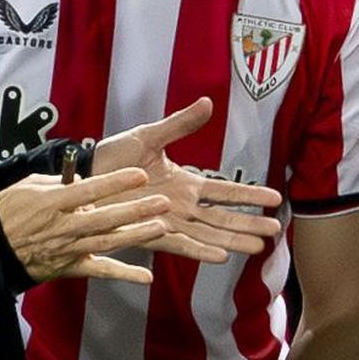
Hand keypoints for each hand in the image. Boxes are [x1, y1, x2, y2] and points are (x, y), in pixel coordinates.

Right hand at [0, 166, 169, 282]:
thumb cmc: (10, 212)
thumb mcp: (30, 186)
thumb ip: (61, 182)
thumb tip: (84, 180)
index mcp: (52, 203)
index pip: (89, 190)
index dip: (115, 183)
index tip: (138, 175)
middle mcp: (63, 227)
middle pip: (104, 218)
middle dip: (135, 210)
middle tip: (161, 202)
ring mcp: (68, 248)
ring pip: (107, 242)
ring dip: (136, 235)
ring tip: (161, 227)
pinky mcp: (71, 266)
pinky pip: (100, 271)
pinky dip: (124, 274)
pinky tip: (146, 277)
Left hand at [94, 97, 286, 262]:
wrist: (81, 174)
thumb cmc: (112, 157)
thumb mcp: (149, 136)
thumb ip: (180, 125)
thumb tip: (208, 103)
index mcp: (184, 183)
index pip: (224, 191)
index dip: (249, 195)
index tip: (275, 198)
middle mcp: (180, 206)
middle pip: (222, 218)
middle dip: (250, 223)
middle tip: (277, 230)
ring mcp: (166, 221)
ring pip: (208, 234)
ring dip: (233, 240)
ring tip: (258, 247)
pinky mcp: (148, 233)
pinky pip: (180, 244)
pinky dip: (200, 250)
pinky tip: (221, 256)